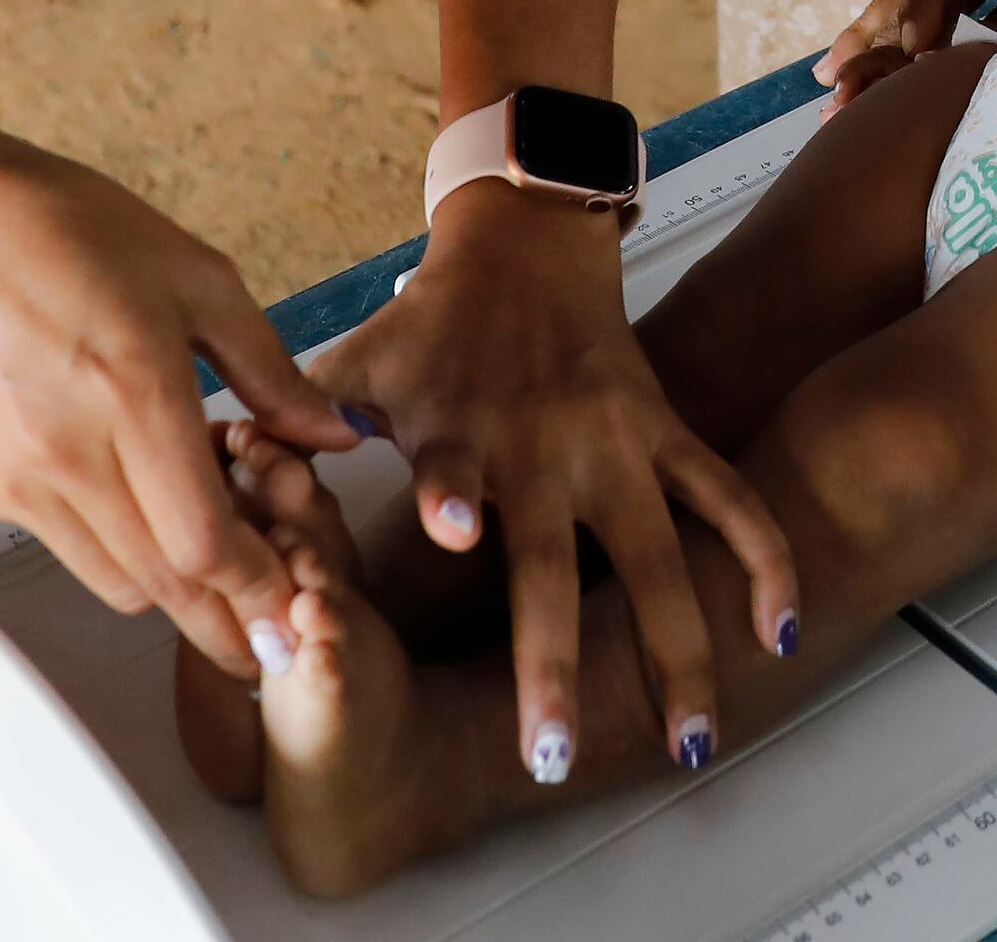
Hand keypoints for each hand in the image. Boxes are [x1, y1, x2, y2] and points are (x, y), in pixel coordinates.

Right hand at [0, 121, 352, 679]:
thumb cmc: (70, 232)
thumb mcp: (199, 279)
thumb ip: (270, 372)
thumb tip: (334, 434)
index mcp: (134, 392)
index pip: (204, 542)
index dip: (258, 588)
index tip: (298, 606)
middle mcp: (72, 453)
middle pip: (165, 584)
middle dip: (229, 620)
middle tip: (275, 632)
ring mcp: (24, 479)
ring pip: (119, 583)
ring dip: (177, 590)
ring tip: (222, 562)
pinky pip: (75, 551)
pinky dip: (124, 555)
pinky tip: (153, 516)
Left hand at [310, 185, 798, 785]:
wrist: (524, 241)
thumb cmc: (428, 323)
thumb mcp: (355, 362)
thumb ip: (295, 414)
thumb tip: (217, 451)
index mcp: (461, 429)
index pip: (452, 468)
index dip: (450, 496)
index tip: (451, 531)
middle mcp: (544, 446)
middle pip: (554, 566)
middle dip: (554, 664)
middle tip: (549, 755)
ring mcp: (614, 444)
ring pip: (659, 558)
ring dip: (676, 651)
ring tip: (688, 740)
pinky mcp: (663, 431)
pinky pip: (725, 501)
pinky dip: (762, 557)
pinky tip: (778, 631)